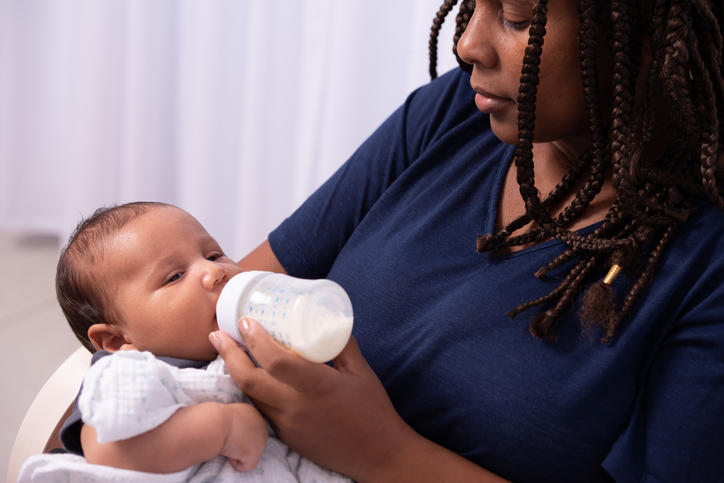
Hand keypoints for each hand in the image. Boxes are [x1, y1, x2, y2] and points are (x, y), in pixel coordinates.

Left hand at [210, 318, 412, 481]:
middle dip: (228, 354)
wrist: (377, 456)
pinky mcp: (286, 437)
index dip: (256, 340)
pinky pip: (262, 410)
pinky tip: (251, 376)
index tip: (246, 321)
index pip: (276, 361)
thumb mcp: (362, 371)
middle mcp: (296, 406)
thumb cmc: (373, 410)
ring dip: (235, 371)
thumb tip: (329, 320)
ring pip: (251, 395)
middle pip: (249, 380)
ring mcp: (288, 424)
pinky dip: (253, 390)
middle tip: (217, 333)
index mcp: (317, 386)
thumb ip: (342, 345)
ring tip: (227, 350)